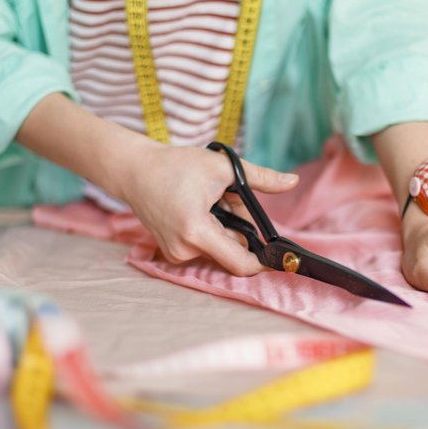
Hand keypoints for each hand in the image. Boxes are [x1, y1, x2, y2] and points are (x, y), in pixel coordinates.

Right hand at [105, 141, 297, 275]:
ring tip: (209, 200)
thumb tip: (293, 181)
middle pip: (233, 250)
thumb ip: (261, 178)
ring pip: (220, 247)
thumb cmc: (175, 165)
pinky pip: (206, 247)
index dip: (264, 261)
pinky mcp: (173, 252)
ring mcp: (176, 254)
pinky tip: (198, 209)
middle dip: (239, 226)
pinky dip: (211, 230)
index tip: (278, 254)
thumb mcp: (222, 167)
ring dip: (225, 227)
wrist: (134, 170)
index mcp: (197, 231)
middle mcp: (184, 249)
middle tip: (226, 198)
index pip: (240, 263)